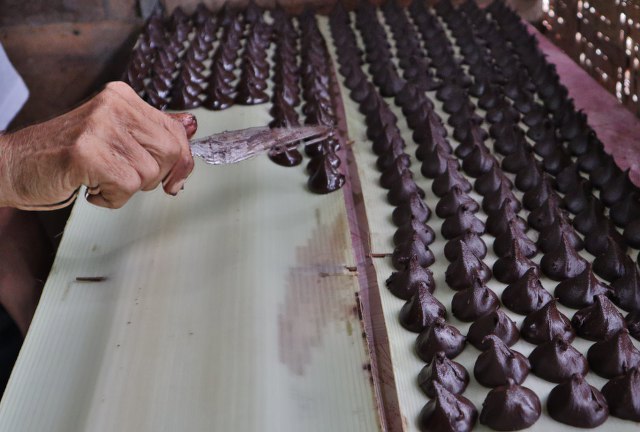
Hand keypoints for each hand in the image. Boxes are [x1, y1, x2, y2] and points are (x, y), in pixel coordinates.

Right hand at [0, 81, 197, 209]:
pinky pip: (127, 187)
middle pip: (169, 151)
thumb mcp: (114, 137)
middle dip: (155, 177)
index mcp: (122, 98)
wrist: (13, 167)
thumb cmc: (63, 157)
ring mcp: (99, 126)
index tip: (176, 180)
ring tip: (100, 180)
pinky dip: (111, 199)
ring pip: (149, 172)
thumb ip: (150, 133)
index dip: (182, 161)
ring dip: (127, 190)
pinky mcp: (87, 152)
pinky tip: (90, 188)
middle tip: (125, 179)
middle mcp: (112, 105)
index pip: (175, 130)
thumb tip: (191, 128)